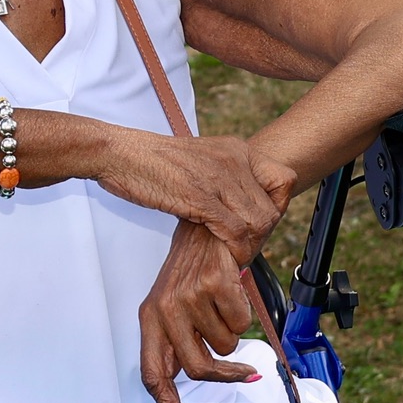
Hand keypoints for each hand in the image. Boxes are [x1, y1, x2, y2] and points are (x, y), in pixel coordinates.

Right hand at [91, 127, 294, 257]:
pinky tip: (224, 253)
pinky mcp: (201, 196)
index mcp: (235, 149)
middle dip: (261, 234)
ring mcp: (218, 177)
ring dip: (249, 245)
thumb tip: (240, 209)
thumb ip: (224, 178)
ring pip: (257, 222)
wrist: (119, 154)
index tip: (258, 223)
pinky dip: (235, 248)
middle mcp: (233, 159)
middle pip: (271, 208)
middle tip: (243, 247)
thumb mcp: (200, 161)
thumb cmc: (151, 162)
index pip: (283, 180)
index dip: (276, 206)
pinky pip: (234, 230)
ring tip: (234, 253)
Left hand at [139, 223, 258, 402]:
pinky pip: (241, 323)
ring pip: (225, 345)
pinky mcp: (213, 285)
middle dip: (225, 374)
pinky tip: (233, 291)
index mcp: (150, 319)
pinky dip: (244, 313)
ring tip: (224, 305)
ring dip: (233, 332)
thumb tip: (183, 382)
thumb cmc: (194, 271)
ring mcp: (188, 298)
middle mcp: (164, 310)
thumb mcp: (172, 305)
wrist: (209, 227)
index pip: (153, 373)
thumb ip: (175, 341)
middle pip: (196, 368)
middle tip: (245, 371)